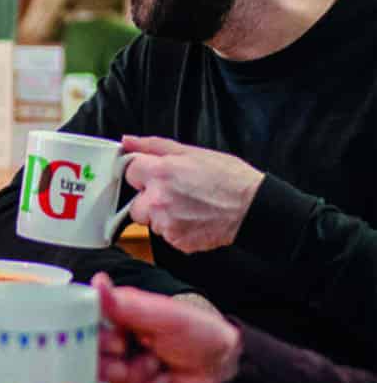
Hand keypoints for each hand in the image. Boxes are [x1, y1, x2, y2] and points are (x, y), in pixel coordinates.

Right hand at [92, 272, 241, 382]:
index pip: (82, 328)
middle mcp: (109, 342)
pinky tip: (162, 381)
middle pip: (88, 361)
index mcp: (113, 317)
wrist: (222, 365)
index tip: (118, 343)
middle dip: (115, 366)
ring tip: (158, 366)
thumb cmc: (196, 330)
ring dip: (137, 378)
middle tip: (138, 359)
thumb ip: (125, 303)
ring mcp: (117, 369)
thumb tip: (97, 281)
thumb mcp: (163, 314)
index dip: (96, 340)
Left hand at [120, 135, 263, 252]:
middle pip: (135, 204)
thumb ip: (153, 146)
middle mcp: (158, 199)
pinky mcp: (177, 241)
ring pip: (151, 221)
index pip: (129, 172)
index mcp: (160, 173)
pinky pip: (167, 236)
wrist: (253, 207)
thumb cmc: (228, 178)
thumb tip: (128, 141)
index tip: (156, 176)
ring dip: (163, 216)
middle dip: (149, 200)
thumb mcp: (192, 152)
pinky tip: (194, 219)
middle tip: (175, 194)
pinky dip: (177, 230)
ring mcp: (166, 223)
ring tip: (189, 207)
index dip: (143, 173)